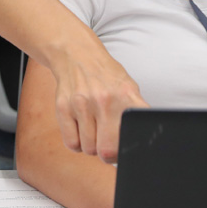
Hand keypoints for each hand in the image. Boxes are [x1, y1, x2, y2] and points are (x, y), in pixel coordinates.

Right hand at [48, 37, 147, 162]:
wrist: (77, 54)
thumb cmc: (106, 76)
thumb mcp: (129, 88)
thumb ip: (136, 112)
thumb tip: (144, 140)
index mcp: (126, 96)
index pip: (132, 135)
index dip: (130, 148)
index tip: (127, 148)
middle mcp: (104, 100)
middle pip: (107, 151)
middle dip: (109, 153)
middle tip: (108, 142)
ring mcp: (81, 104)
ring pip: (88, 149)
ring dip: (92, 145)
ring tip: (93, 128)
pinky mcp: (62, 108)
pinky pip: (71, 143)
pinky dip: (77, 142)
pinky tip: (81, 128)